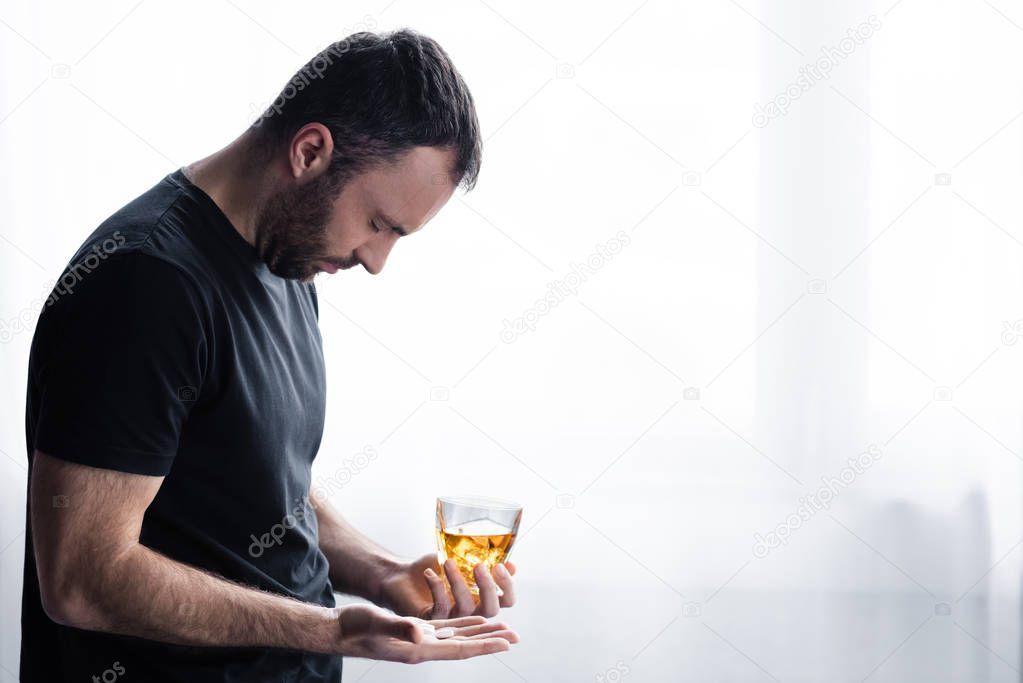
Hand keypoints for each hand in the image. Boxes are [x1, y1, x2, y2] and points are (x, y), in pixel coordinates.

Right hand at [336, 604, 517, 662]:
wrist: (339, 630)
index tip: (507, 643)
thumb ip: (398, 627)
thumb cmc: (354, 627)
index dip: (484, 645)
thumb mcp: (376, 623)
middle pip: (465, 644)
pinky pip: (445, 628)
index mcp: (418, 649)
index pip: (459, 649)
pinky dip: (462, 624)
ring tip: (502, 627)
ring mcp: (420, 639)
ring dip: (480, 631)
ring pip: (458, 635)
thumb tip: (420, 632)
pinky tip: (472, 620)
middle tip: (516, 636)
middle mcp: (423, 647)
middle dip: (490, 640)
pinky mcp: (414, 630)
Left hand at [378, 553, 516, 618]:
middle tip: (479, 566)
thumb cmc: (434, 567)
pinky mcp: (432, 621)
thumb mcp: (461, 559)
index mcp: (481, 597)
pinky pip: (440, 607)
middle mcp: (471, 612)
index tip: (501, 565)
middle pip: (491, 610)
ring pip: (465, 608)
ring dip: (458, 582)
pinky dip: (437, 587)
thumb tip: (511, 563)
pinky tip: (429, 573)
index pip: (506, 601)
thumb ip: (484, 562)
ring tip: (449, 562)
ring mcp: (452, 619)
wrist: (401, 575)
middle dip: (487, 587)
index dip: (508, 586)